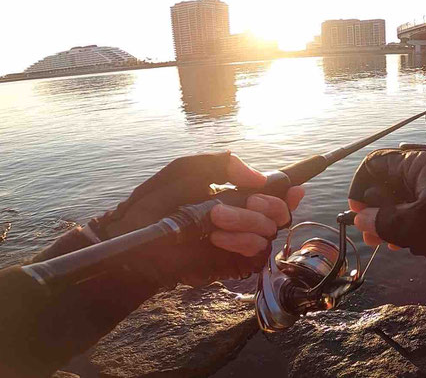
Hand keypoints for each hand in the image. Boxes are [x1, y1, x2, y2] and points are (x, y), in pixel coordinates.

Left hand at [89, 152, 303, 286]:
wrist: (133, 238)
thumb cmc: (155, 201)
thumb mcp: (187, 170)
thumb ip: (222, 164)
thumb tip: (259, 178)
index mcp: (236, 194)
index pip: (275, 192)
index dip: (288, 191)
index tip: (292, 189)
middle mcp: (243, 217)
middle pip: (278, 212)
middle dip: (265, 206)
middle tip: (238, 203)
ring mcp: (239, 241)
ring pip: (268, 232)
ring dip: (246, 224)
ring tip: (215, 221)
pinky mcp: (231, 262)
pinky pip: (255, 253)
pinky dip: (241, 243)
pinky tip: (218, 238)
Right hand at [347, 144, 425, 274]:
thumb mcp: (416, 227)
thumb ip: (384, 222)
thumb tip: (360, 218)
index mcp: (416, 162)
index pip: (374, 166)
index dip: (360, 190)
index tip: (355, 215)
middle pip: (390, 182)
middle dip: (377, 210)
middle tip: (373, 239)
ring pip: (410, 197)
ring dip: (397, 220)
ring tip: (395, 246)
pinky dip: (417, 221)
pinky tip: (417, 243)